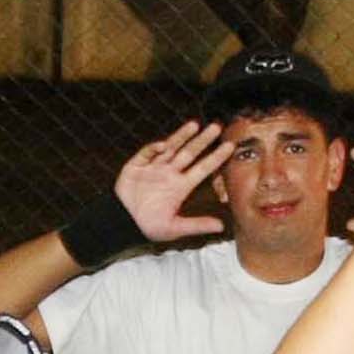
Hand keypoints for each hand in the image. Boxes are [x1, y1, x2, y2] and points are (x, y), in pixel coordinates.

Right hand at [115, 122, 230, 240]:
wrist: (123, 223)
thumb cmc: (150, 226)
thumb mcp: (174, 228)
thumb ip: (196, 225)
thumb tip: (221, 227)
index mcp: (180, 187)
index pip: (202, 169)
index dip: (216, 157)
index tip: (230, 146)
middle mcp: (169, 174)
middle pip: (189, 153)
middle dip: (202, 140)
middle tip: (216, 127)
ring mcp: (154, 168)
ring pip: (170, 148)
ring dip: (181, 136)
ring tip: (195, 125)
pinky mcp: (136, 166)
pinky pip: (147, 154)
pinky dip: (154, 149)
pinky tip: (163, 146)